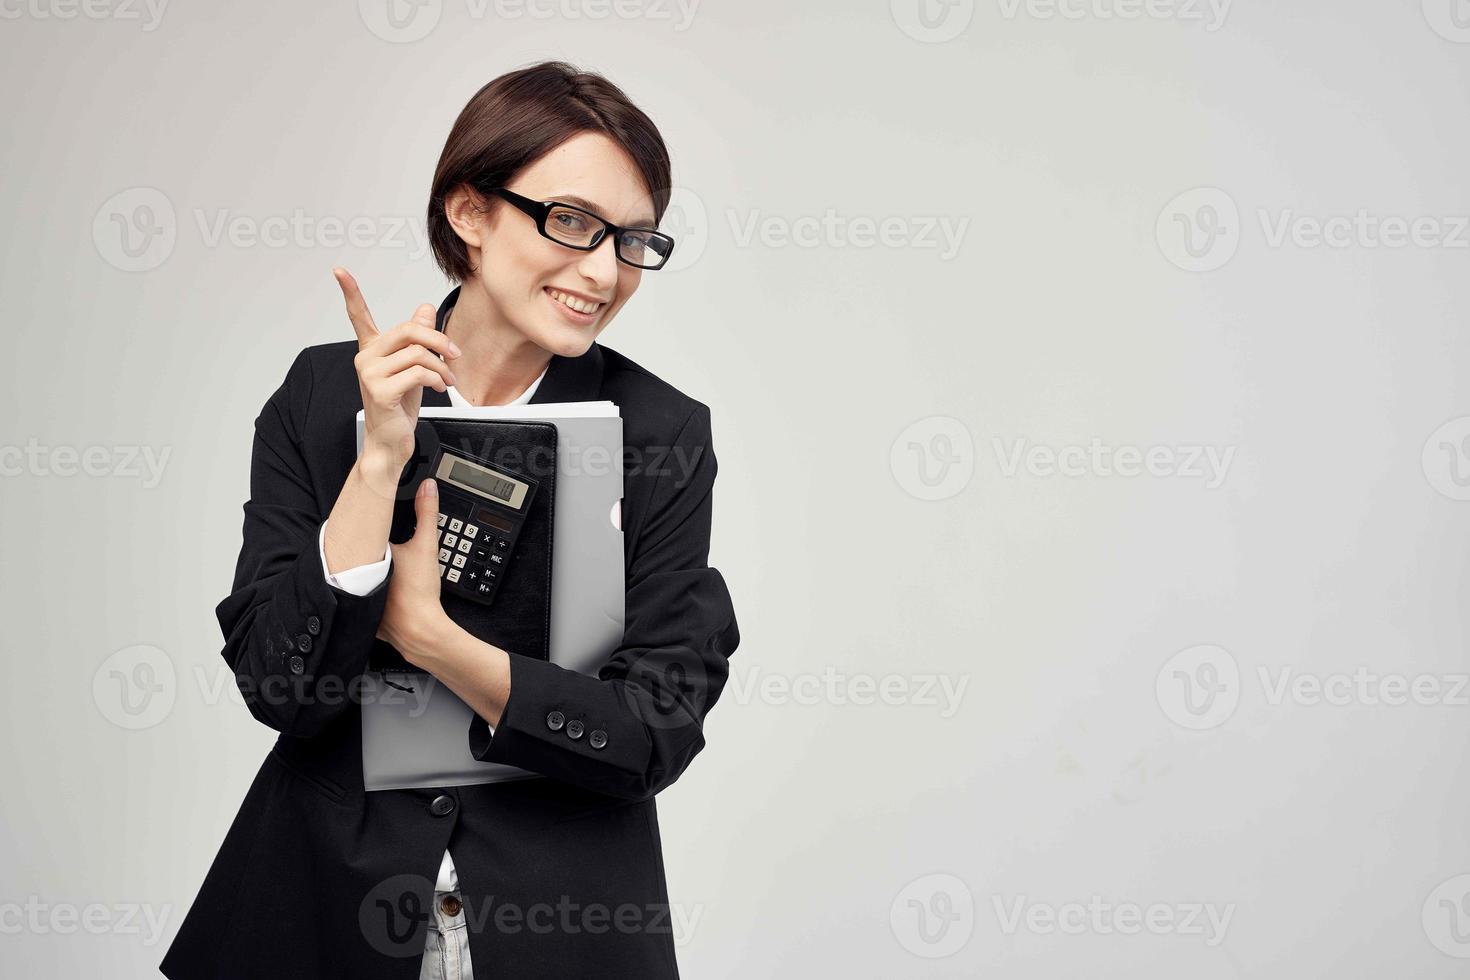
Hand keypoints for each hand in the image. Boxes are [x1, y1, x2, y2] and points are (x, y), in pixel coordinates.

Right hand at [333, 267, 461, 467]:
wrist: (391, 441)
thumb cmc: (399, 406)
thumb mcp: (413, 367)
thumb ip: (418, 338)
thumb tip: (425, 308)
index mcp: (372, 350)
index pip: (359, 316)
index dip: (350, 292)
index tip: (339, 271)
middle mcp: (366, 358)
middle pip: (408, 330)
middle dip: (439, 340)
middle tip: (453, 353)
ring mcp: (370, 374)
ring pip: (419, 354)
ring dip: (442, 367)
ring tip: (446, 379)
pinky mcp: (380, 390)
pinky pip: (418, 373)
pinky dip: (436, 379)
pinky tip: (438, 388)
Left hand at [376, 477, 452, 665]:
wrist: (421, 629)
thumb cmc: (419, 593)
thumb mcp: (426, 546)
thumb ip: (427, 514)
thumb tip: (428, 488)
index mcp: (367, 555)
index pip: (365, 534)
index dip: (371, 528)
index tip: (376, 523)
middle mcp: (358, 575)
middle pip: (362, 556)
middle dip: (370, 551)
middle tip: (383, 546)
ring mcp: (362, 597)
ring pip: (362, 580)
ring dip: (369, 575)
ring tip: (387, 571)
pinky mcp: (370, 614)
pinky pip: (369, 601)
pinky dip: (376, 598)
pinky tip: (388, 595)